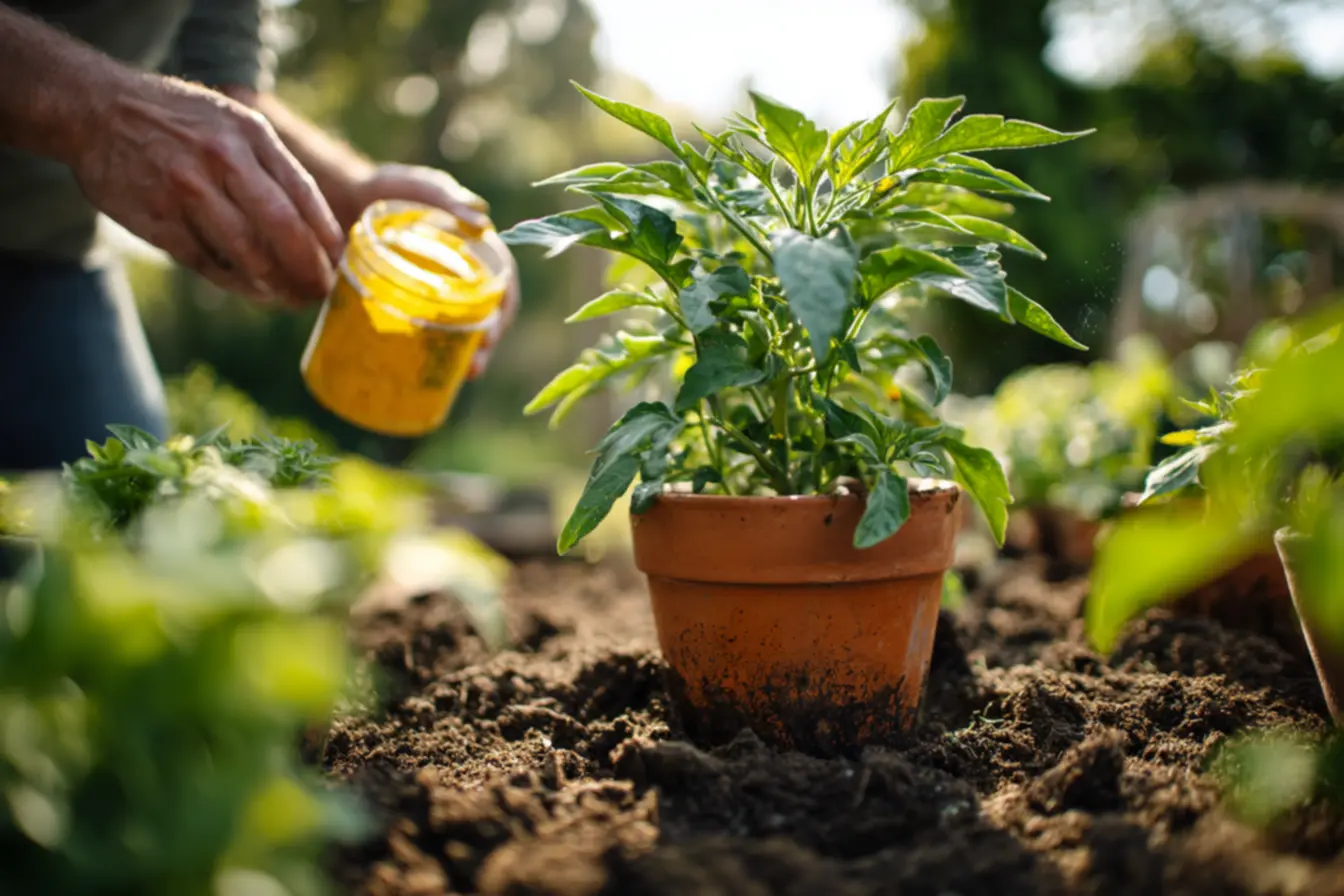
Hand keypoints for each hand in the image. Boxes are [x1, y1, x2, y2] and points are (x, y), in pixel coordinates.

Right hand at [73, 74, 343, 306]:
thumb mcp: (233, 123)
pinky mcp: (158, 218)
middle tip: (320, 291)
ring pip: (248, 252)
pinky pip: (208, 263)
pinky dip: (237, 282)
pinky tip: (255, 291)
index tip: (341, 264)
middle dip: (309, 268)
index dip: (327, 237)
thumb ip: (272, 167)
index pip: (303, 194)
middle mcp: (222, 159)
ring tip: (291, 298)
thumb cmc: (180, 121)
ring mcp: (187, 189)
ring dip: (276, 284)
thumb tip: (319, 229)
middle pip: (282, 227)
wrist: (96, 109)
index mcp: (250, 134)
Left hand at [351, 163, 518, 378]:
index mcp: (474, 253)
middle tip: (474, 365)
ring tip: (458, 378)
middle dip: (485, 345)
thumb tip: (482, 219)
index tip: (493, 332)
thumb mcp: (424, 187)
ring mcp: (432, 298)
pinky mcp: (404, 309)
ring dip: (462, 358)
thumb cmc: (393, 189)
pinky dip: (427, 358)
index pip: (502, 285)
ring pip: (458, 333)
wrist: (345, 198)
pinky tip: (422, 375)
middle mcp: (458, 280)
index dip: (503, 311)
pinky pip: (423, 338)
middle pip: (485, 318)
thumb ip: (449, 198)